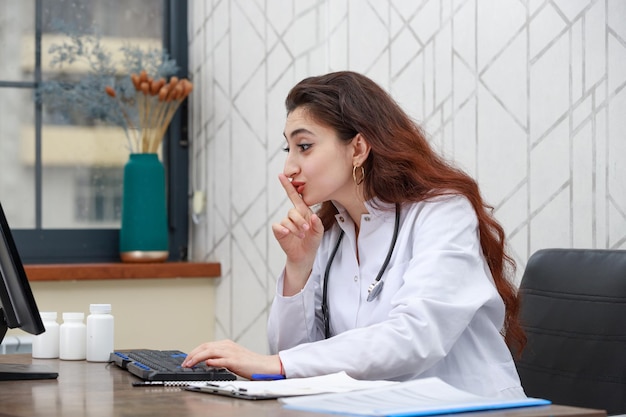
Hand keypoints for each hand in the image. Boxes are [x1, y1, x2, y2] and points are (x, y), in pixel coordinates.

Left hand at [182, 339, 281, 379]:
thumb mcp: (232, 358)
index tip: (186, 360)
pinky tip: (206, 364)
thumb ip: (220, 358)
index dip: (194, 352)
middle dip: (192, 354)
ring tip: (189, 364)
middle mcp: (228, 346)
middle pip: (205, 346)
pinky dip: (212, 361)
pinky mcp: (236, 361)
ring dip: (197, 358)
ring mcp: (232, 352)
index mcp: (226, 344)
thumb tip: (206, 362)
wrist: (265, 365)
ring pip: (210, 351)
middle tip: (184, 363)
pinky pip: (222, 359)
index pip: (205, 345)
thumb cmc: (250, 363)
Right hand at [272, 174, 323, 294]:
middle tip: (306, 230)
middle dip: (300, 221)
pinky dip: (284, 230)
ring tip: (302, 236)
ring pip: (287, 220)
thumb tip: (313, 217)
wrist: (305, 255)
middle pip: (293, 211)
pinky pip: (278, 226)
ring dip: (295, 228)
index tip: (281, 175)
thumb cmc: (312, 241)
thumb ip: (318, 224)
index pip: (294, 196)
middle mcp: (293, 215)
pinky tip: (288, 234)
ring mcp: (285, 223)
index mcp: (303, 211)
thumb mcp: (319, 232)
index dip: (288, 186)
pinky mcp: (279, 231)